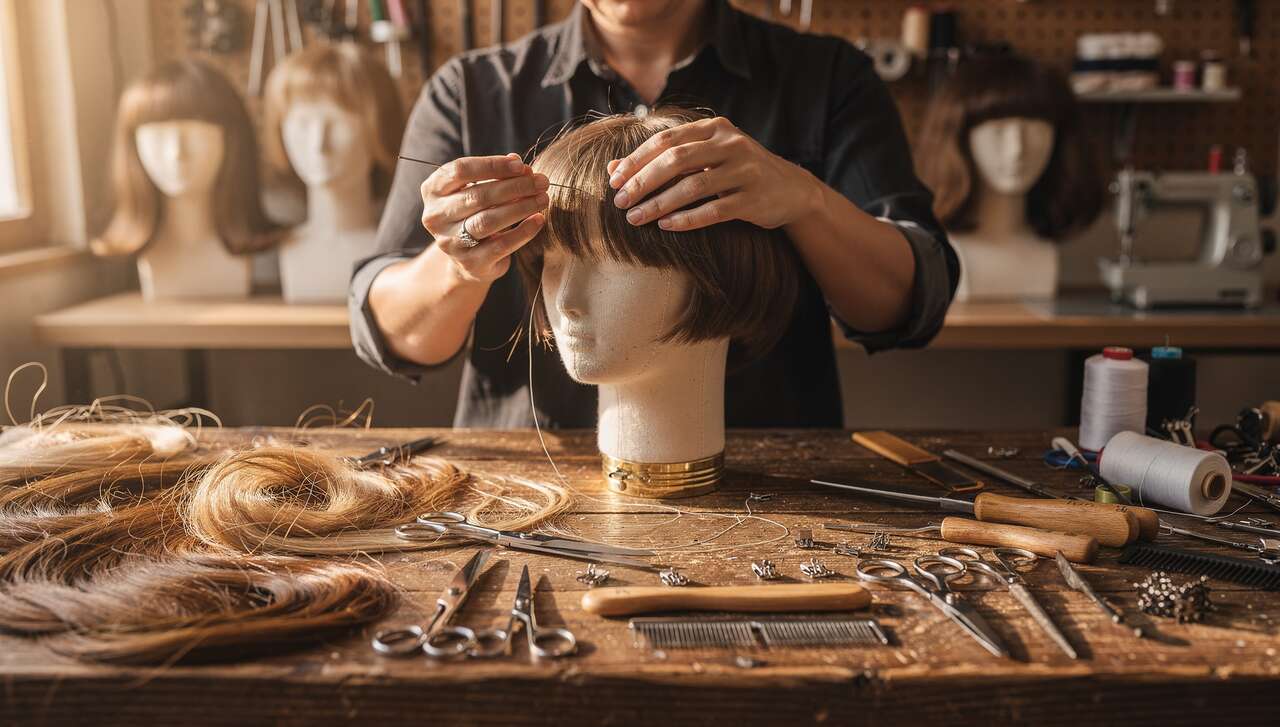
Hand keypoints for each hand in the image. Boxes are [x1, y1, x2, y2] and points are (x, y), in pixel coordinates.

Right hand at [420, 153, 549, 283]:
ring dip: (520, 207)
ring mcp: (451, 242)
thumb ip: (496, 175)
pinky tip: (538, 219)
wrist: (469, 260)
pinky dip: (523, 231)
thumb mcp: (479, 190)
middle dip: (514, 186)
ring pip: (488, 220)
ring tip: (543, 199)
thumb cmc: (475, 214)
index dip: (492, 165)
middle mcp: (435, 217)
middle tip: (541, 182)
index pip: (460, 170)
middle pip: (478, 196)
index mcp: (433, 191)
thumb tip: (520, 165)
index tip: (521, 165)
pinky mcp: (471, 263)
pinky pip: (501, 245)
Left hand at [606, 116, 818, 231]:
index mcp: (715, 128)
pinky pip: (714, 210)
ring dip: (660, 204)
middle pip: (677, 160)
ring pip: (694, 186)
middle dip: (643, 182)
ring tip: (635, 218)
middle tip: (620, 202)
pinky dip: (687, 219)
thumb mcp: (704, 157)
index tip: (614, 180)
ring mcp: (745, 171)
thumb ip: (664, 160)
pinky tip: (666, 227)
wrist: (791, 189)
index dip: (637, 160)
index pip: (667, 140)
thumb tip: (612, 169)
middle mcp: (731, 144)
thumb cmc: (737, 172)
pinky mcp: (754, 199)